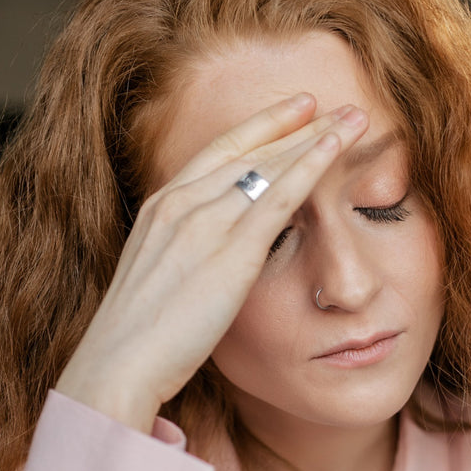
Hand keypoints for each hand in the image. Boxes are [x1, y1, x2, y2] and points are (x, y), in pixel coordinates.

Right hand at [55, 94, 368, 432]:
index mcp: (160, 209)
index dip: (257, 129)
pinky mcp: (230, 249)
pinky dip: (311, 166)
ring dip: (315, 138)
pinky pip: (280, 196)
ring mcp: (203, 222)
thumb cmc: (135, 342)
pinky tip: (337, 148)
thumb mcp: (157, 284)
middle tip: (332, 106)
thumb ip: (185, 261)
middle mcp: (180, 203)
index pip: (216, 154)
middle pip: (248, 150)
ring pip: (269, 165)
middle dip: (294, 124)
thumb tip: (209, 265)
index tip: (290, 113)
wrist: (118, 365)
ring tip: (353, 118)